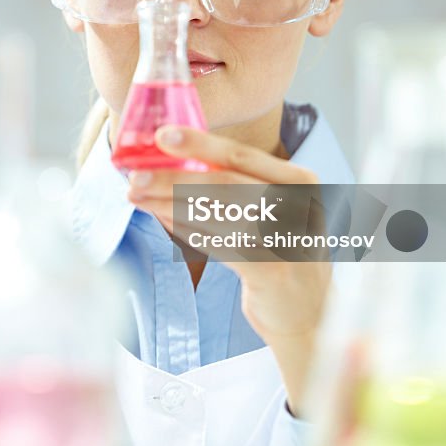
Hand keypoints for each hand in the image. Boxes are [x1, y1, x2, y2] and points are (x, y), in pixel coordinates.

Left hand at [125, 125, 330, 415]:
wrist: (310, 310)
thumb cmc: (281, 250)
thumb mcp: (273, 208)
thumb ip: (236, 185)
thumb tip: (171, 161)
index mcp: (299, 181)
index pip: (242, 156)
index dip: (200, 143)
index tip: (162, 135)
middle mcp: (298, 206)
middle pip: (225, 184)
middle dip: (174, 178)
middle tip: (134, 175)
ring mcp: (287, 240)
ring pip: (216, 216)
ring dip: (170, 205)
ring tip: (137, 196)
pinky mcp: (272, 272)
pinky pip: (219, 246)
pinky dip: (186, 231)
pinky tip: (161, 219)